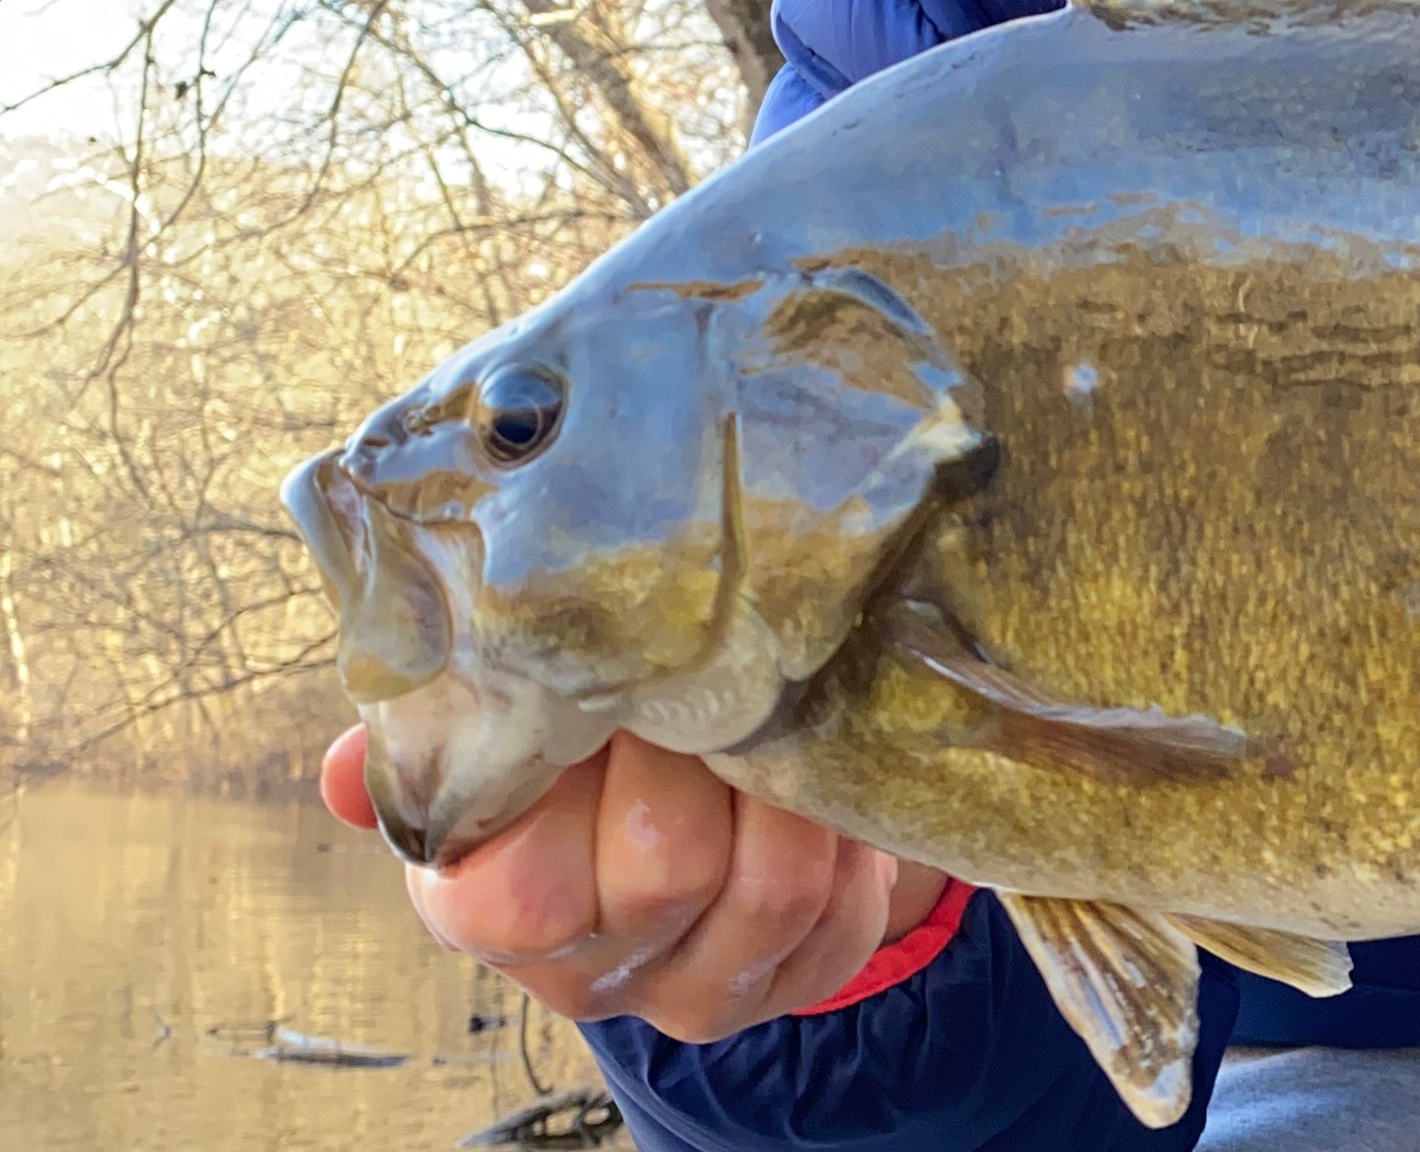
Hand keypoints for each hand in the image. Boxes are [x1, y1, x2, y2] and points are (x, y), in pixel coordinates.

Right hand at [321, 723, 951, 1040]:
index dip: (585, 772)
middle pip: (669, 867)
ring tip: (777, 704)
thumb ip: (436, 721)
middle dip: (705, 744)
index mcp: (482, 905)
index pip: (520, 888)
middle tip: (717, 662)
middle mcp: (586, 970)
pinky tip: (820, 771)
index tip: (615, 678)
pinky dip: (845, 826)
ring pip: (772, 885)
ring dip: (788, 781)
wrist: (685, 792)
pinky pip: (843, 903)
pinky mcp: (794, 978)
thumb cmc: (581, 745)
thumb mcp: (498, 720)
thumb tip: (343, 771)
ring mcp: (694, 988)